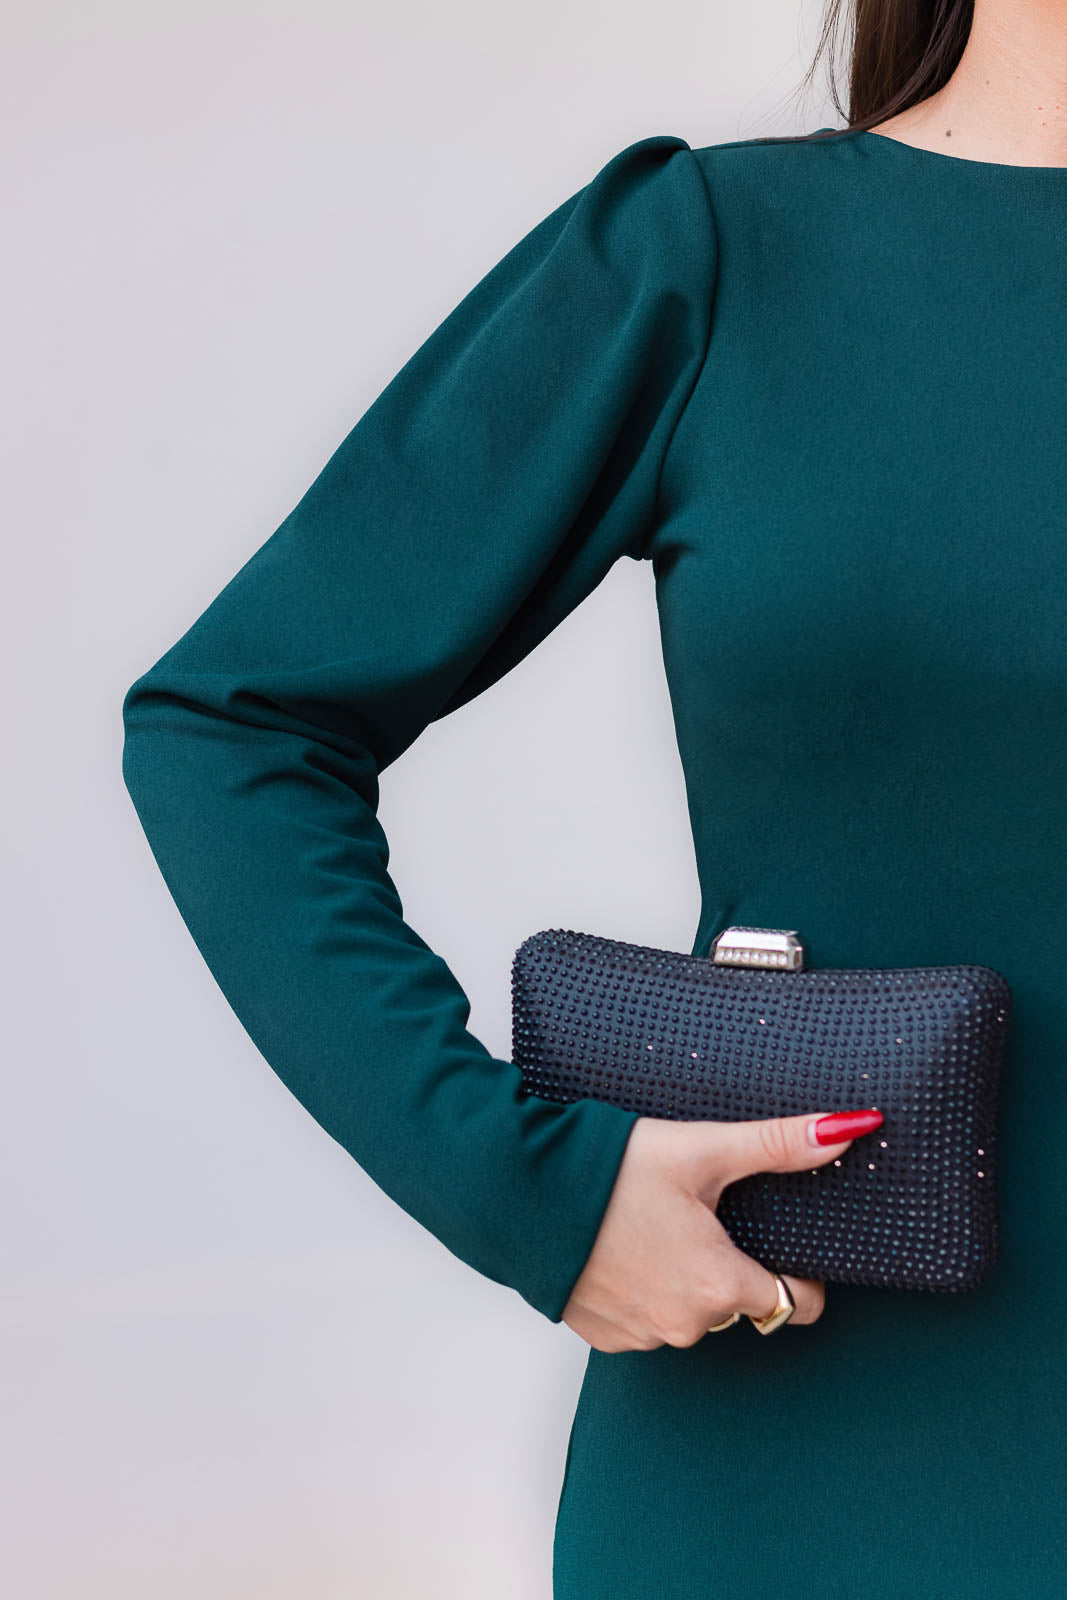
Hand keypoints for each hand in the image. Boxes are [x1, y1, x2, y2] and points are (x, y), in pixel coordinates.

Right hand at [562, 1106, 882, 1350]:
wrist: (519, 1191)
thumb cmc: (610, 1170)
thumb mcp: (703, 1148)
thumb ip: (780, 1144)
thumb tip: (850, 1130)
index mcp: (720, 1284)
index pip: (797, 1304)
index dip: (798, 1272)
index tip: (777, 1238)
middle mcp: (686, 1323)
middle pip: (740, 1302)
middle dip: (732, 1263)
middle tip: (704, 1211)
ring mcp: (643, 1334)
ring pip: (692, 1311)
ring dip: (686, 1278)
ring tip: (659, 1223)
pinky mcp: (605, 1335)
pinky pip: (647, 1319)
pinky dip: (645, 1289)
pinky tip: (626, 1246)